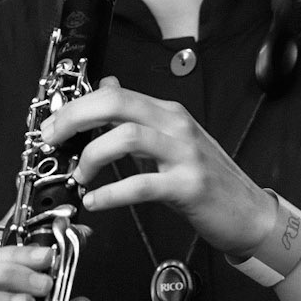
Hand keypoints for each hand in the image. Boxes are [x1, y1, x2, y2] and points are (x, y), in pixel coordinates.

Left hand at [42, 77, 276, 257]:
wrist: (249, 213)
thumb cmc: (207, 180)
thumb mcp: (171, 140)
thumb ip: (138, 116)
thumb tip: (107, 86)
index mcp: (168, 114)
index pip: (114, 93)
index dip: (75, 106)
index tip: (51, 125)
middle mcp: (176, 126)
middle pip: (116, 103)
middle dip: (74, 118)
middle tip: (52, 140)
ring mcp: (184, 155)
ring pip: (126, 137)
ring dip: (91, 156)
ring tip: (79, 176)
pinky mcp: (188, 186)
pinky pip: (142, 185)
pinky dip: (111, 194)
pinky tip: (95, 201)